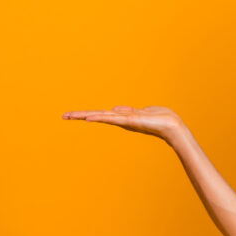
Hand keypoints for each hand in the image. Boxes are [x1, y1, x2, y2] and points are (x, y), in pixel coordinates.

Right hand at [62, 105, 186, 145]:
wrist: (172, 127)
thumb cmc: (161, 119)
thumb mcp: (142, 112)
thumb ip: (128, 111)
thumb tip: (114, 109)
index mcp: (124, 117)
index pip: (103, 114)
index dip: (88, 114)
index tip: (74, 115)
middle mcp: (122, 120)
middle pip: (98, 116)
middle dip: (81, 115)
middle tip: (63, 116)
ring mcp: (125, 121)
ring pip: (101, 117)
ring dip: (85, 115)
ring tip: (70, 115)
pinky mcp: (130, 122)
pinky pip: (112, 119)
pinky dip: (100, 118)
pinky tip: (89, 118)